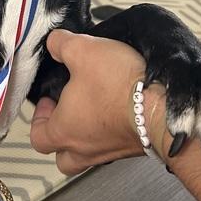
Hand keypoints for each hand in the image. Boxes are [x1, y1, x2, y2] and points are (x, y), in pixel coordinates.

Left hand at [30, 30, 166, 174]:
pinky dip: (112, 133)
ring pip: (90, 155)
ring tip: (94, 112)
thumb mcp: (82, 51)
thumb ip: (61, 45)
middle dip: (61, 138)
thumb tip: (55, 42)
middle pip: (63, 158)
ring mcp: (111, 152)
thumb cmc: (120, 87)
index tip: (49, 100)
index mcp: (64, 131)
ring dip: (88, 136)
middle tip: (67, 114)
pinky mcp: (133, 148)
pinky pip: (115, 146)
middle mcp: (86, 149)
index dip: (39, 118)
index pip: (38, 138)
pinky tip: (120, 112)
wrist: (162, 107)